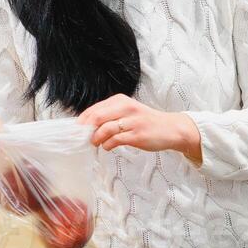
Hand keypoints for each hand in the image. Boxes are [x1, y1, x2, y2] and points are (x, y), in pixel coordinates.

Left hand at [79, 94, 201, 164]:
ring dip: (96, 139)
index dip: (82, 121)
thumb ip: (109, 116)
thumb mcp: (128, 112)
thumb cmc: (146, 122)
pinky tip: (108, 147)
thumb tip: (87, 126)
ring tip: (96, 143)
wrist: (171, 129)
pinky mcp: (137, 135)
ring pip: (105, 129)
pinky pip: (115, 140)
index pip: (94, 109)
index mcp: (121, 100)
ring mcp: (132, 121)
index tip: (76, 131)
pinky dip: (108, 145)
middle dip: (86, 130)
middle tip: (83, 139)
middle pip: (96, 117)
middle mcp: (126, 108)